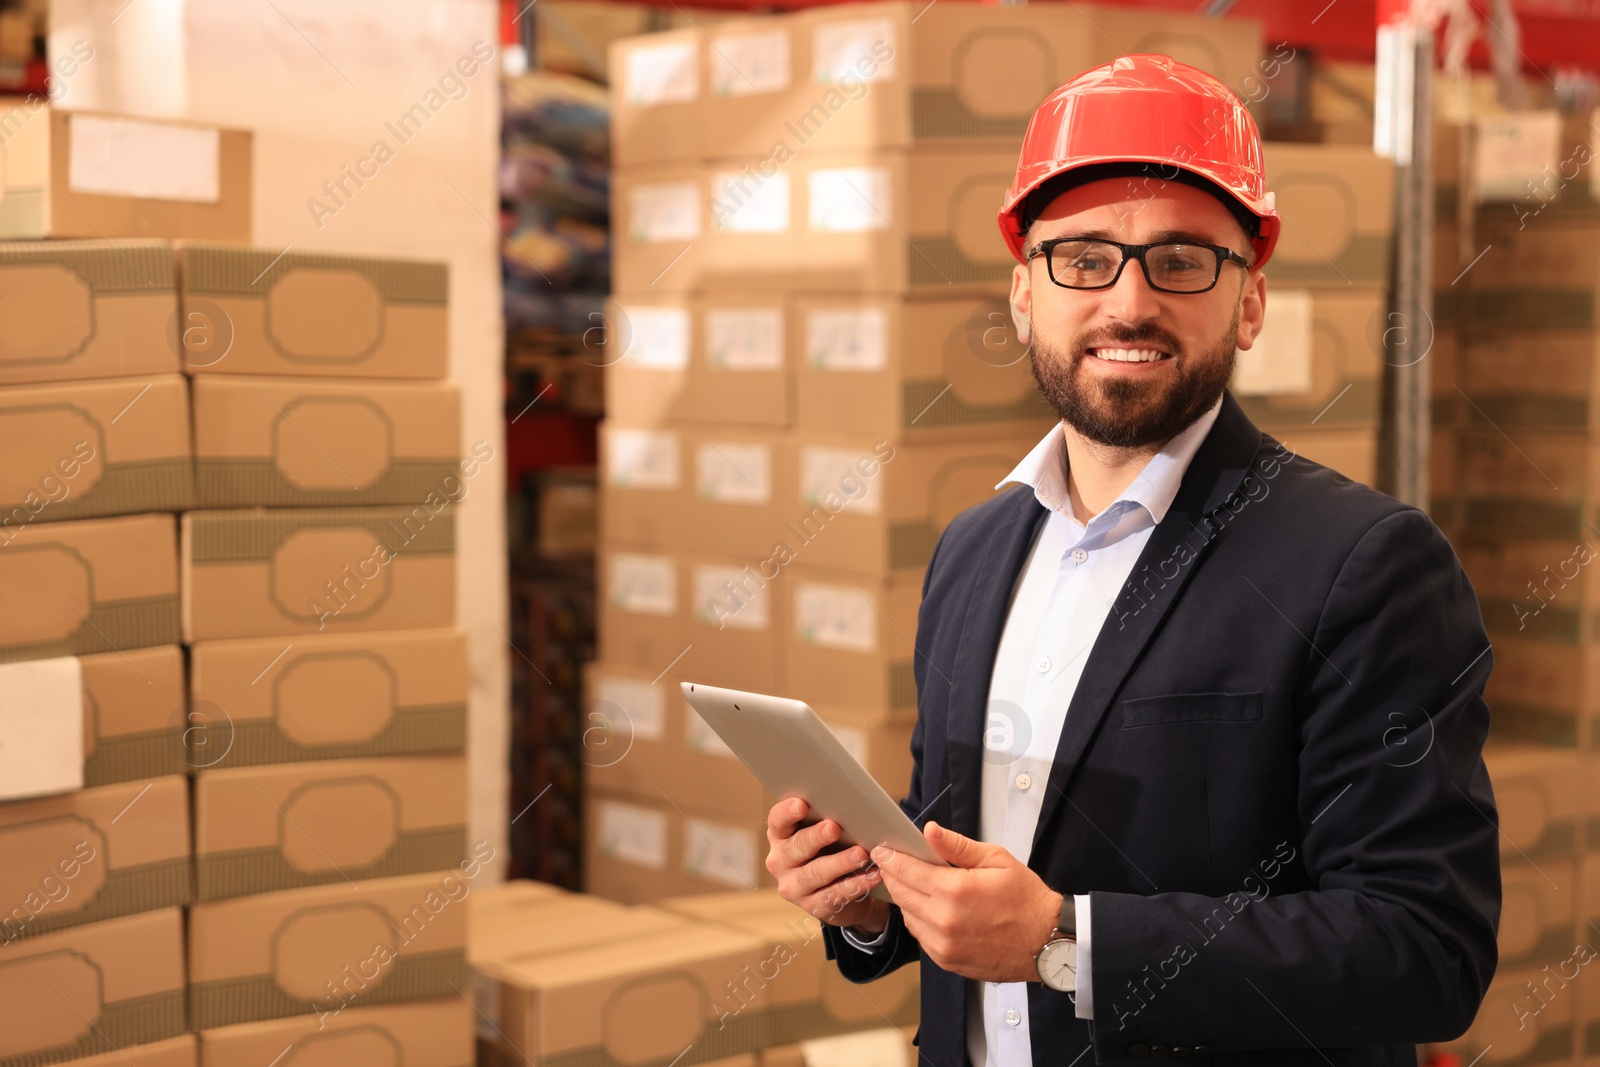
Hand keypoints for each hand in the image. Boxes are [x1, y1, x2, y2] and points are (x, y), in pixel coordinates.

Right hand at [766, 798, 889, 931]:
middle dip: (816, 837)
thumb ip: (827, 818)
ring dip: (839, 863)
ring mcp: (794, 887)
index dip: (787, 812)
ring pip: (815, 873)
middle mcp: (780, 862)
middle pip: (795, 847)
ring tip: (860, 854)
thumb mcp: (825, 832)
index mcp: (780, 836)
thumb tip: (849, 804)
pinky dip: (856, 884)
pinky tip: (873, 875)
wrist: (842, 887)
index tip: (801, 804)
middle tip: (834, 828)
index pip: (777, 821)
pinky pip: (835, 895)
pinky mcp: (812, 906)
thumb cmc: (832, 848)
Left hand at [872, 820, 1061, 982]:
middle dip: (893, 876)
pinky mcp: (947, 961)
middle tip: (891, 863)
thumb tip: (929, 831)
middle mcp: (944, 921)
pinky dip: (920, 920)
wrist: (1047, 942)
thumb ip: (958, 846)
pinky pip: (921, 936)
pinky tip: (932, 908)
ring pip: (908, 917)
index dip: (890, 858)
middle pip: (901, 894)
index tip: (882, 850)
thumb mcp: (997, 860)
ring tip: (915, 884)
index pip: (906, 871)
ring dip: (906, 899)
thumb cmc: (1026, 899)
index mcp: (955, 892)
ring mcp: (943, 946)